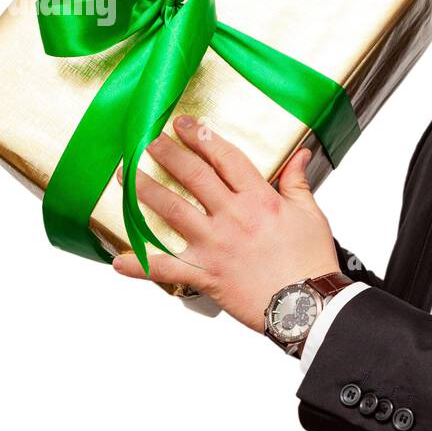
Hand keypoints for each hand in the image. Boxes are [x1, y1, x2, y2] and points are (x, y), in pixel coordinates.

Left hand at [110, 115, 340, 331]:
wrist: (307, 305)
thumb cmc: (311, 262)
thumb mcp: (310, 214)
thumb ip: (297, 182)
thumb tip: (299, 155)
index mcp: (260, 200)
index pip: (226, 158)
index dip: (202, 137)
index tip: (185, 125)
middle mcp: (233, 217)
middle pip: (193, 176)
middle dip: (168, 153)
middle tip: (149, 140)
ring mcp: (215, 245)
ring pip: (172, 211)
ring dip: (145, 190)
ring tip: (126, 175)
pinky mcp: (205, 274)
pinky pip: (166, 269)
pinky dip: (141, 266)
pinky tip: (119, 260)